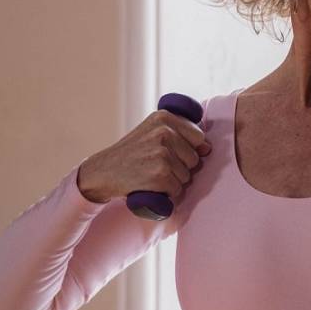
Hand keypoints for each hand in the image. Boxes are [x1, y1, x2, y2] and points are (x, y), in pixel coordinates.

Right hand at [77, 110, 211, 203]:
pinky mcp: (159, 174)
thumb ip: (179, 132)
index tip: (170, 153)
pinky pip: (177, 189)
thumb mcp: (151, 131)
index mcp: (165, 117)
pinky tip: (149, 185)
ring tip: (151, 174)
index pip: (199, 137)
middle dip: (181, 167)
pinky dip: (166, 193)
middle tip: (156, 165)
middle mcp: (164, 132)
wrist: (102, 172)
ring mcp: (162, 153)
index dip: (189, 150)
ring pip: (187, 175)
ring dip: (173, 180)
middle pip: (195, 158)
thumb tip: (208, 147)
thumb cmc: (132, 153)